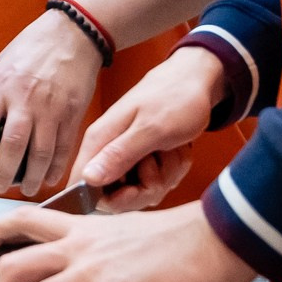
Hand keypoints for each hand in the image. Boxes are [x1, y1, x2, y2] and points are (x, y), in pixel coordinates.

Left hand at [0, 10, 103, 196]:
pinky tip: (49, 178)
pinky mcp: (73, 113)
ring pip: (41, 152)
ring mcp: (52, 108)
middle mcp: (26, 100)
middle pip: (13, 146)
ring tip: (26, 190)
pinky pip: (64, 147)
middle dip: (4, 173)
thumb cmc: (33, 46)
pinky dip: (56, 167)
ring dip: (32, 176)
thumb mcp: (2, 64)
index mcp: (2, 86)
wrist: (73, 35)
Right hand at [70, 46, 223, 209]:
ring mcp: (126, 156)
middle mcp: (107, 150)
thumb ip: (118, 155)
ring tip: (170, 148)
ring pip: (140, 190)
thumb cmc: (174, 99)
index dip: (113, 199)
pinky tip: (176, 150)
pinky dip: (172, 170)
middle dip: (146, 188)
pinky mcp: (142, 159)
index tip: (138, 190)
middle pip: (116, 196)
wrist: (196, 81)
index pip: (85, 187)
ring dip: (164, 175)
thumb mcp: (151, 129)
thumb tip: (88, 178)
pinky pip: (156, 182)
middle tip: (161, 161)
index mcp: (99, 141)